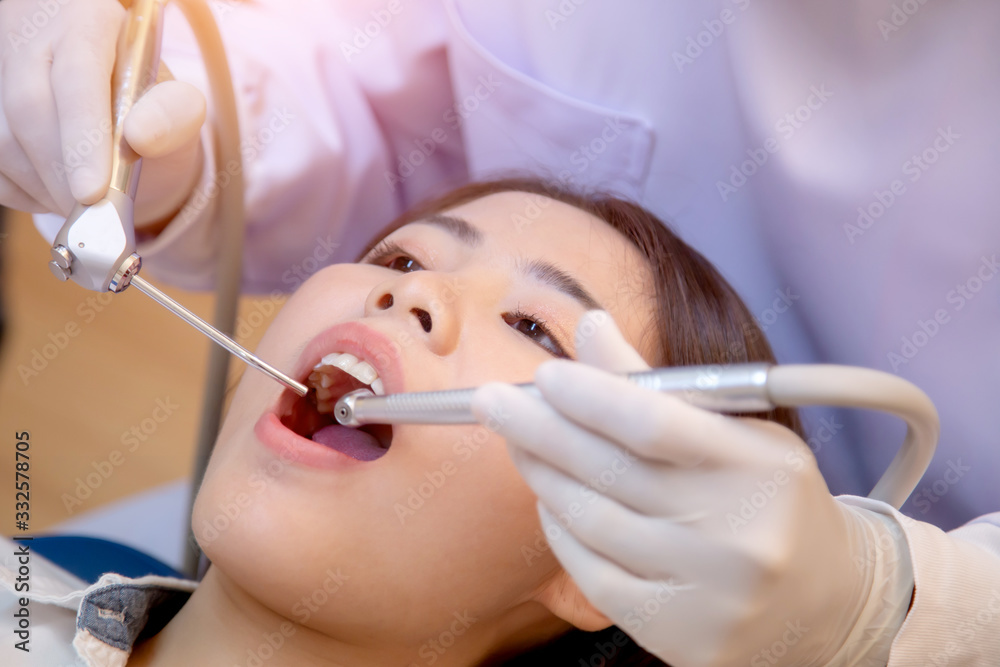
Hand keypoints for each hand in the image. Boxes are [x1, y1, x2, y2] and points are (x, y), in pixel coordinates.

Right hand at [0, 0, 204, 223]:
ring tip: (86, 204)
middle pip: (30, 109)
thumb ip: (173, 114)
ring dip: (46, 187)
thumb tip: (141, 136)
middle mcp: (35, 42)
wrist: (119, 114)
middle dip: (64, 173)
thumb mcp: (177, 104)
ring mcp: (1, 76)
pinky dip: (26, 192)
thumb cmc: (149, 107)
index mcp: (89, 23)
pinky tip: (57, 190)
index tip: (92, 190)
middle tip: (96, 211)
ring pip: (3, 141)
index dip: (82, 136)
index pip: (78, 76)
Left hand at [470, 310, 911, 665]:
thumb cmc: (769, 500)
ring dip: (542, 475)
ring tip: (517, 442)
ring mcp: (708, 593)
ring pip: (592, 522)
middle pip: (610, 471)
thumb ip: (660, 385)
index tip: (544, 375)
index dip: (589, 395)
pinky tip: (548, 500)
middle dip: (539, 429)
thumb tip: (590, 326)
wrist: (826, 602)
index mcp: (761, 467)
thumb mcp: (738, 431)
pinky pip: (593, 574)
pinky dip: (560, 530)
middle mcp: (738, 535)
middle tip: (492, 402)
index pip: (655, 424)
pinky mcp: (679, 635)